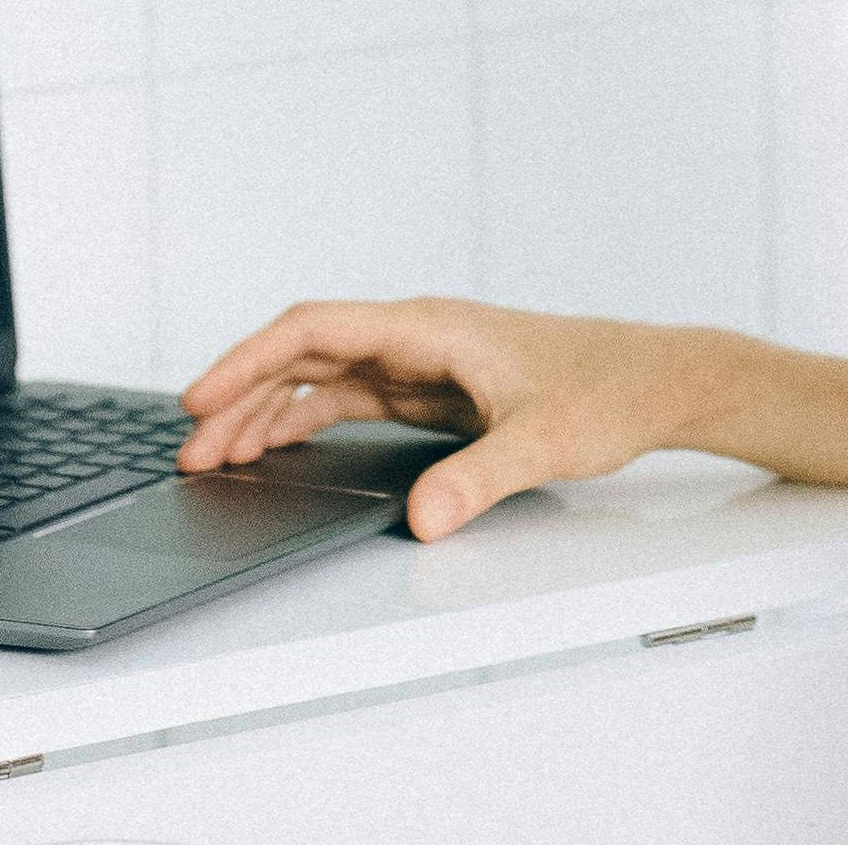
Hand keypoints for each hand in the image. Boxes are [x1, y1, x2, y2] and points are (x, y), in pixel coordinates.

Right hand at [175, 298, 729, 540]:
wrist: (655, 381)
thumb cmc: (610, 389)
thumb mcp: (545, 439)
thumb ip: (480, 477)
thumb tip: (422, 519)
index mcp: (430, 328)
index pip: (315, 329)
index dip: (248, 361)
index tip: (201, 398)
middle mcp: (416, 338)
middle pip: (303, 354)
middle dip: (241, 397)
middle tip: (191, 451)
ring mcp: (421, 364)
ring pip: (320, 379)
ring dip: (267, 413)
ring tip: (216, 458)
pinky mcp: (433, 393)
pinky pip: (349, 400)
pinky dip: (305, 422)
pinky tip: (276, 449)